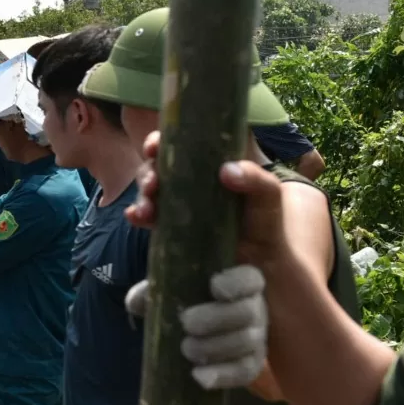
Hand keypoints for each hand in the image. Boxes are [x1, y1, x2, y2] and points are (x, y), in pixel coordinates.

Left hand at [125, 264, 267, 389]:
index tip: (214, 287)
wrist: (196, 328)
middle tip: (186, 323)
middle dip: (217, 318)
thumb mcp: (171, 290)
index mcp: (240, 283)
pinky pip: (246, 372)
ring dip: (215, 347)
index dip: (236, 283)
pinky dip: (223, 376)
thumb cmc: (188, 301)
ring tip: (186, 349)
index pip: (250, 279)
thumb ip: (155, 291)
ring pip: (247, 343)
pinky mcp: (251, 363)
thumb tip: (135, 301)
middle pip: (248, 313)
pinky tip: (199, 377)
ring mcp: (256, 337)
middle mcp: (255, 309)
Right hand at [126, 131, 287, 270]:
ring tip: (146, 210)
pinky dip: (136, 215)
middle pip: (156, 168)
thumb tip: (226, 170)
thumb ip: (255, 178)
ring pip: (148, 193)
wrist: (263, 262)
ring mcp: (176, 205)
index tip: (153, 147)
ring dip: (141, 197)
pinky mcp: (169, 228)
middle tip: (152, 184)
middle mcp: (186, 181)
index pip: (177, 145)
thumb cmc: (265, 221)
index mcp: (206, 165)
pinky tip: (135, 217)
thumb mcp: (268, 194)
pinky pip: (147, 218)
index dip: (159, 142)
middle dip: (147, 173)